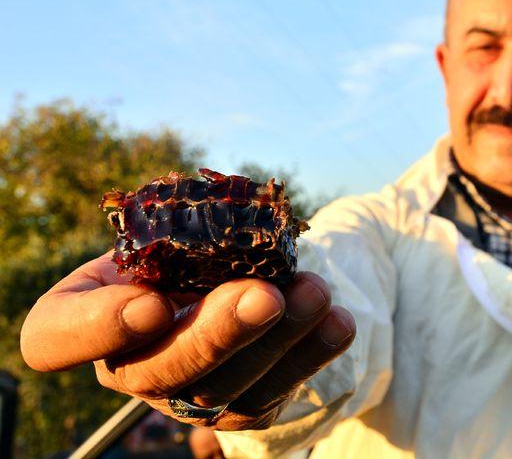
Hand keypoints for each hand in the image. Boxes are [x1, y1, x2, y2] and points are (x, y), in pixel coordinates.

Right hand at [20, 253, 355, 429]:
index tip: (152, 304)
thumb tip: (231, 239)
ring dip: (277, 341)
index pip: (54, 339)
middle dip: (217, 334)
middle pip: (159, 370)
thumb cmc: (185, 242)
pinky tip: (337, 324)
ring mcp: (182, 394)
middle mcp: (128, 364)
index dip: (94, 330)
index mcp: (86, 315)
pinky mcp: (236, 407)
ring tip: (316, 294)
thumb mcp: (171, 224)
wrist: (231, 272)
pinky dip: (309, 356)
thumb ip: (180, 231)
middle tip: (265, 296)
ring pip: (223, 389)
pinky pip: (270, 396)